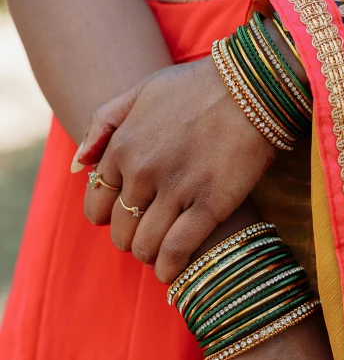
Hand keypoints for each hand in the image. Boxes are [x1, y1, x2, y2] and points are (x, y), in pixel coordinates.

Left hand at [79, 56, 275, 282]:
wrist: (251, 87)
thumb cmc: (197, 87)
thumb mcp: (140, 91)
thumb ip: (104, 123)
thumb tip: (76, 164)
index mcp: (122, 147)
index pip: (98, 202)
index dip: (110, 216)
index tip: (126, 218)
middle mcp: (143, 172)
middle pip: (121, 229)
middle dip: (131, 239)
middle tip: (149, 238)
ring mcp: (176, 190)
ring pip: (146, 245)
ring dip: (151, 256)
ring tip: (162, 256)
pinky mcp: (210, 205)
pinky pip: (177, 250)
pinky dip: (171, 267)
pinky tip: (173, 272)